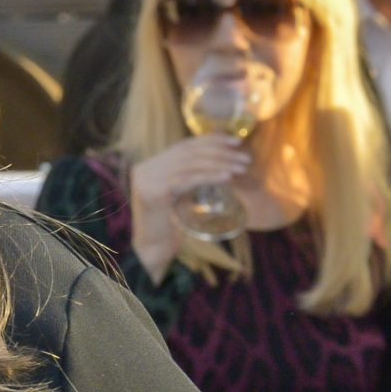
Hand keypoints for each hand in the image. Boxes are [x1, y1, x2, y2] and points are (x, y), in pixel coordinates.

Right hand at [124, 137, 250, 271]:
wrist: (152, 250)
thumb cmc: (170, 226)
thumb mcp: (177, 196)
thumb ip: (187, 178)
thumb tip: (219, 161)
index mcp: (149, 166)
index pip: (184, 146)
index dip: (211, 140)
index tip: (236, 141)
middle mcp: (144, 169)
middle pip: (189, 153)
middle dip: (221, 152)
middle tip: (246, 158)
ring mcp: (147, 180)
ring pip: (190, 164)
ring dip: (221, 164)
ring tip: (242, 169)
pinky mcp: (154, 193)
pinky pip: (188, 179)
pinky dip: (210, 176)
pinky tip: (227, 177)